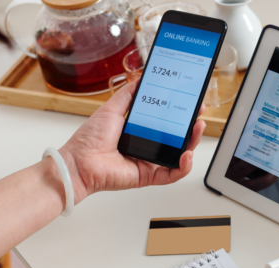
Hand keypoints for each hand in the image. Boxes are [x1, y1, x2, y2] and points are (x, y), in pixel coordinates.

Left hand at [59, 80, 206, 202]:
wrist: (79, 161)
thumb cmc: (89, 139)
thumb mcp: (112, 108)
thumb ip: (128, 94)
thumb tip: (141, 78)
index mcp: (140, 131)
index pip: (167, 121)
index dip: (180, 112)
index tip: (190, 101)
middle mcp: (147, 146)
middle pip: (177, 137)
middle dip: (192, 125)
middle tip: (199, 112)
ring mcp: (150, 162)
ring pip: (179, 155)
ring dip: (192, 142)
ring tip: (197, 128)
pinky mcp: (149, 176)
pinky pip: (172, 174)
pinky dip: (183, 166)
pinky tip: (186, 154)